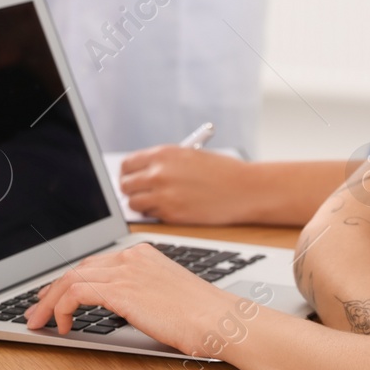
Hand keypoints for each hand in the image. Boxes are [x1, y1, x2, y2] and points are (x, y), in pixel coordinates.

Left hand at [23, 243, 238, 357]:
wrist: (221, 321)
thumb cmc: (203, 318)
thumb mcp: (167, 298)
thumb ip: (140, 295)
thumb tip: (114, 310)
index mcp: (143, 254)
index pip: (94, 264)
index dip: (68, 282)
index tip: (54, 298)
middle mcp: (132, 257)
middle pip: (78, 269)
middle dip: (51, 291)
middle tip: (36, 311)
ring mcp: (127, 271)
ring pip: (70, 280)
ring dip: (49, 302)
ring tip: (39, 322)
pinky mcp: (122, 291)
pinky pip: (76, 293)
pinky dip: (62, 308)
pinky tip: (63, 326)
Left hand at [120, 146, 254, 224]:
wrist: (244, 189)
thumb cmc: (220, 172)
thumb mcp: (188, 156)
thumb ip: (162, 163)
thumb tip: (139, 174)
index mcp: (163, 154)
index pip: (127, 164)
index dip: (127, 173)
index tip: (131, 178)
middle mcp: (159, 173)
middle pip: (125, 185)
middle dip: (131, 190)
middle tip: (140, 193)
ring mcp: (164, 195)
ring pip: (134, 204)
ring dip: (142, 204)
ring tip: (157, 202)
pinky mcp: (172, 214)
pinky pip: (151, 216)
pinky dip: (157, 214)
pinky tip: (173, 208)